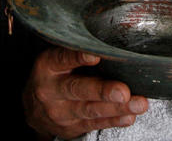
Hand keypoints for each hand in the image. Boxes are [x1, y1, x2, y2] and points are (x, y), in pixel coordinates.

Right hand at [24, 47, 147, 139]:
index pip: (62, 59)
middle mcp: (51, 90)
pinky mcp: (71, 127)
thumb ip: (78, 51)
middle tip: (123, 91)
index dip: (78, 57)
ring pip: (90, 110)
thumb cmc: (55, 75)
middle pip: (78, 89)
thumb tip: (113, 42)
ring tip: (137, 103)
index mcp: (48, 66)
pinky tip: (128, 116)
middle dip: (103, 91)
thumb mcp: (57, 59)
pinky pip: (95, 124)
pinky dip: (114, 120)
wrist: (34, 108)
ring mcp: (61, 111)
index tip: (95, 56)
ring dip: (117, 108)